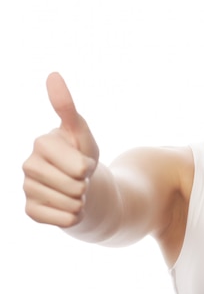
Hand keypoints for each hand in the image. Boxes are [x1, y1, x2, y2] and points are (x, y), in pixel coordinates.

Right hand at [23, 73, 99, 227]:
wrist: (82, 187)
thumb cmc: (82, 156)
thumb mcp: (82, 133)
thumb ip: (67, 107)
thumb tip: (52, 74)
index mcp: (41, 142)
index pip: (78, 165)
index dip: (88, 166)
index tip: (83, 161)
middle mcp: (28, 164)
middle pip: (73, 184)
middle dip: (85, 183)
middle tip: (80, 178)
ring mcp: (26, 188)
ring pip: (68, 202)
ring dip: (81, 200)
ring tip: (76, 191)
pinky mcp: (29, 210)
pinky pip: (60, 219)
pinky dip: (73, 216)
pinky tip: (70, 208)